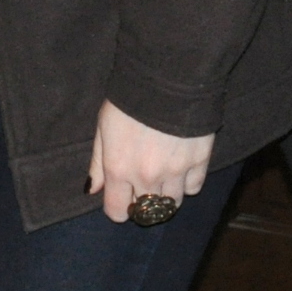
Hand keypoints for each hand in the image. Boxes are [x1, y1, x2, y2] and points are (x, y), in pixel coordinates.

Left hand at [87, 99, 215, 225]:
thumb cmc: (129, 99)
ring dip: (166, 194)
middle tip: (144, 179)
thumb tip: (92, 189)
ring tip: (164, 173)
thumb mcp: (103, 126)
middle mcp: (146, 177)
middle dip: (142, 199)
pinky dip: (187, 182)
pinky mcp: (199, 162)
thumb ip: (98, 162)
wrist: (167, 77)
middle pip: (146, 212)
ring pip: (171, 203)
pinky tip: (181, 166)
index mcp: (119, 169)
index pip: (117, 212)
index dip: (119, 206)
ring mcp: (175, 172)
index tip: (122, 194)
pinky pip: (193, 187)